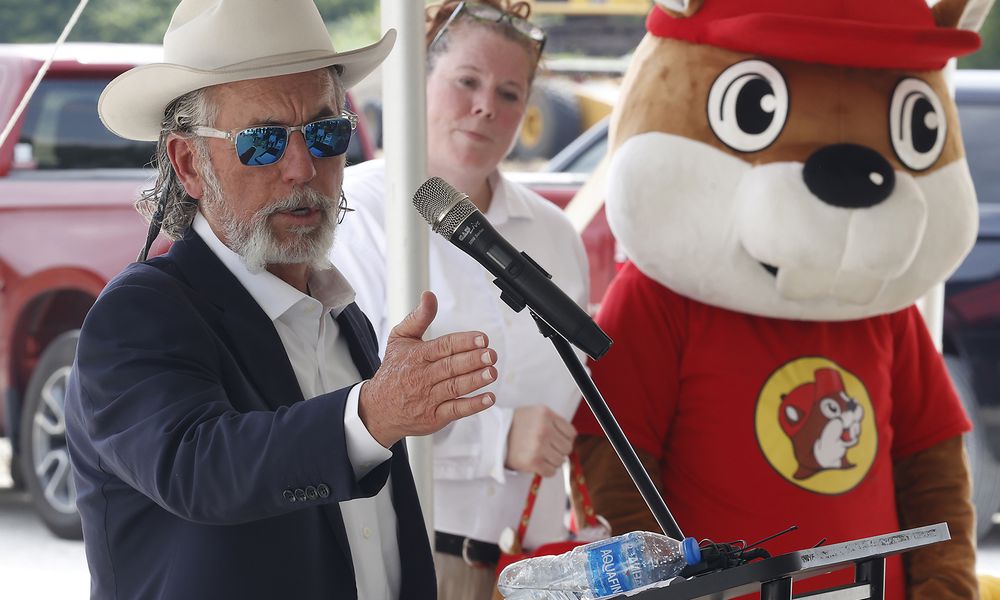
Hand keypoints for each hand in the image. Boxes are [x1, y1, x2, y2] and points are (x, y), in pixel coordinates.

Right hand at [359, 291, 497, 446]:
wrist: (378, 409)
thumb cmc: (394, 370)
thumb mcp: (399, 340)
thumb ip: (418, 318)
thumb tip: (429, 296)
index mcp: (416, 356)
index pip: (443, 347)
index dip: (463, 342)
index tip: (482, 338)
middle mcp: (422, 377)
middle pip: (450, 367)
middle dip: (473, 360)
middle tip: (491, 355)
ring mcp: (428, 398)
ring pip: (454, 387)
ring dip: (475, 380)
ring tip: (492, 372)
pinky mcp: (433, 417)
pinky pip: (455, 410)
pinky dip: (472, 405)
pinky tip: (488, 398)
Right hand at [505, 405, 576, 476]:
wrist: (492, 437)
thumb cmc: (515, 426)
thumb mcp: (535, 414)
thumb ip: (553, 423)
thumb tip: (570, 440)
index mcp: (546, 414)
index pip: (571, 433)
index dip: (565, 439)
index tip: (556, 442)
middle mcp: (544, 429)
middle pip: (567, 448)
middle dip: (558, 451)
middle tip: (546, 450)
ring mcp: (539, 446)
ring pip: (560, 461)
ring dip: (551, 461)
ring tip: (540, 456)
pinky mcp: (533, 461)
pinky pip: (551, 472)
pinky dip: (546, 471)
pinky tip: (537, 465)